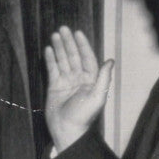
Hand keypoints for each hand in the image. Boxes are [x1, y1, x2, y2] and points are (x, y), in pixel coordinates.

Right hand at [43, 26, 113, 152]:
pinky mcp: (54, 86)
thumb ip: (104, 77)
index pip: (87, 58)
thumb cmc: (84, 116)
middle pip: (73, 56)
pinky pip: (52, 69)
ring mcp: (66, 82)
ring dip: (59, 48)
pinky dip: (50, 59)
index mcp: (91, 80)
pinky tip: (48, 50)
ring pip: (62, 61)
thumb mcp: (97, 96)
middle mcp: (79, 78)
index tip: (77, 33)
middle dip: (68, 43)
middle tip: (63, 29)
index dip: (83, 45)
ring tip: (54, 35)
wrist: (67, 130)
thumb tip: (110, 60)